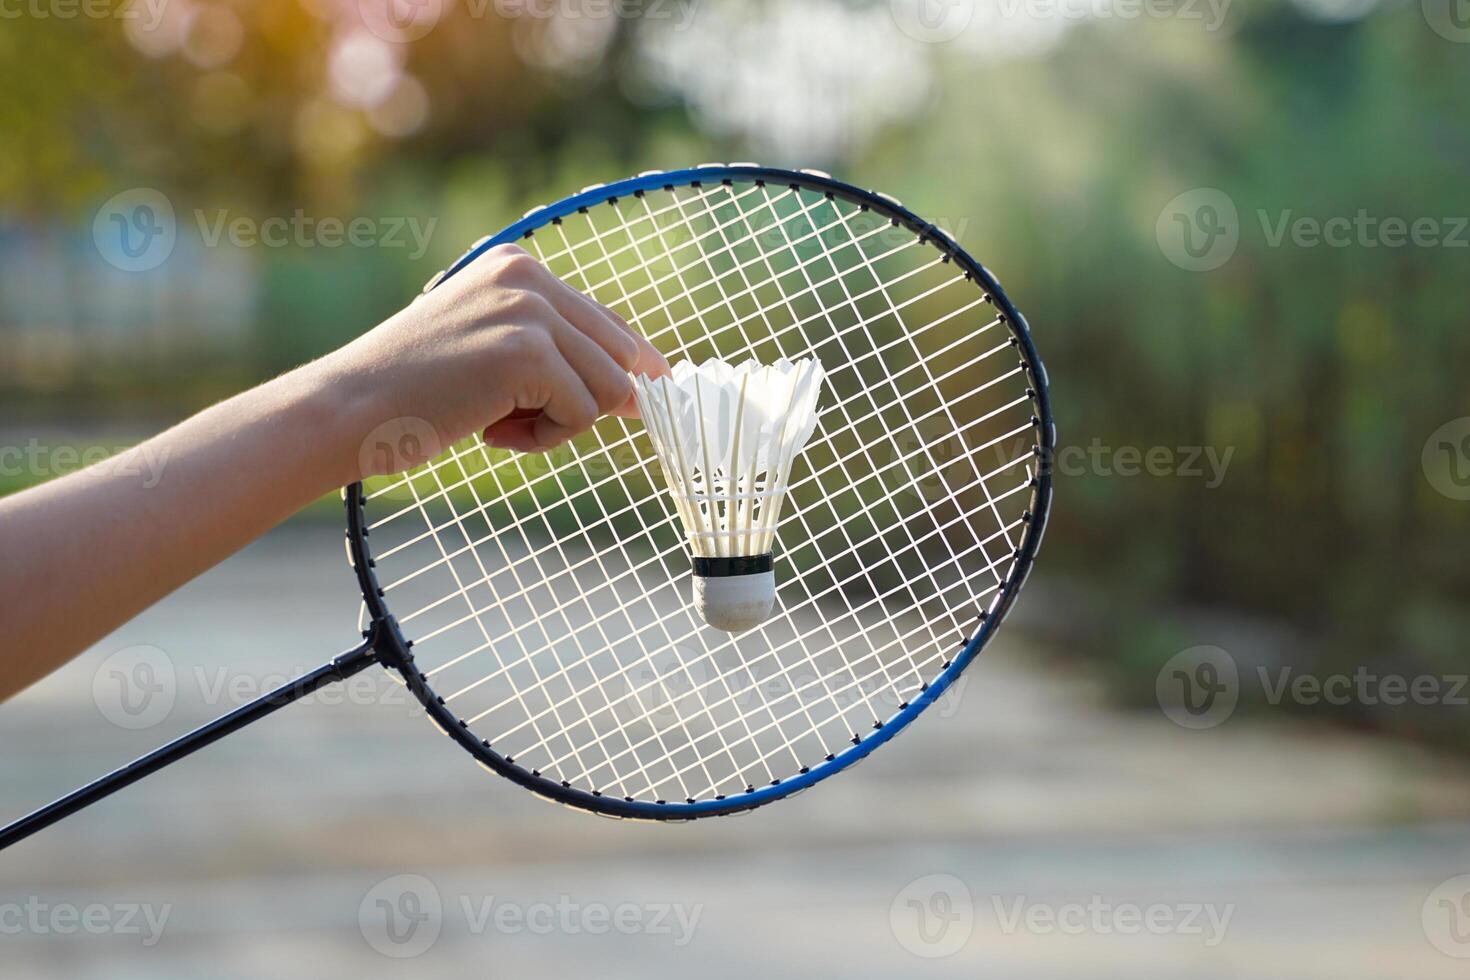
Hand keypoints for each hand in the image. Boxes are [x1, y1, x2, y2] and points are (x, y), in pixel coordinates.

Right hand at [325, 243, 670, 475]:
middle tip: (524, 422)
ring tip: (496, 424)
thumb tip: (642, 384)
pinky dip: (545, 439)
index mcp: (518, 266)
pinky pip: (583, 415)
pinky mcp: (528, 354)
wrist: (348, 410)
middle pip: (620, 354)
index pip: (607, 322)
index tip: (639, 399)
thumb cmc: (412, 393)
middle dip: (590, 400)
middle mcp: (528, 277)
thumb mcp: (488, 350)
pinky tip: (491, 432)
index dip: (623, 370)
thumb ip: (552, 351)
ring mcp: (529, 312)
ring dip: (562, 423)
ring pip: (608, 388)